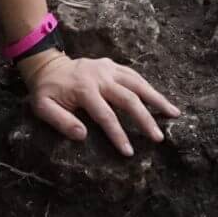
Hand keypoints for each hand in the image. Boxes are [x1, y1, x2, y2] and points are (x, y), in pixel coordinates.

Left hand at [19, 51, 180, 156]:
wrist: (48, 66)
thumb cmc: (47, 91)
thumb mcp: (43, 107)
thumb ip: (60, 121)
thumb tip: (82, 135)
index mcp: (84, 89)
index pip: (106, 115)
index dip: (118, 134)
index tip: (129, 151)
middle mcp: (100, 77)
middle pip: (128, 99)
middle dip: (145, 119)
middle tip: (158, 137)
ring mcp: (108, 69)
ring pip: (138, 84)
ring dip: (157, 99)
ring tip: (174, 114)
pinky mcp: (113, 65)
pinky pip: (135, 76)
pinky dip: (149, 87)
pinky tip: (161, 100)